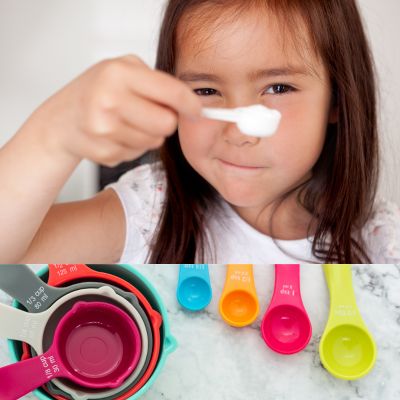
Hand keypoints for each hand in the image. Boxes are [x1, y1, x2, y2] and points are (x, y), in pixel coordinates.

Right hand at [29, 55, 201, 165]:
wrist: (62, 120)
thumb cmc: (96, 91)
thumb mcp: (123, 70)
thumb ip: (156, 82)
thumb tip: (189, 103)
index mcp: (118, 74)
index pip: (171, 92)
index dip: (190, 103)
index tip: (197, 109)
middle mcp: (110, 101)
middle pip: (167, 124)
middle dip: (166, 120)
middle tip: (152, 113)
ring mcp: (105, 131)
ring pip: (155, 141)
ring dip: (149, 134)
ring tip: (129, 122)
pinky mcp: (106, 155)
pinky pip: (139, 153)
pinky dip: (134, 145)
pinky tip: (117, 135)